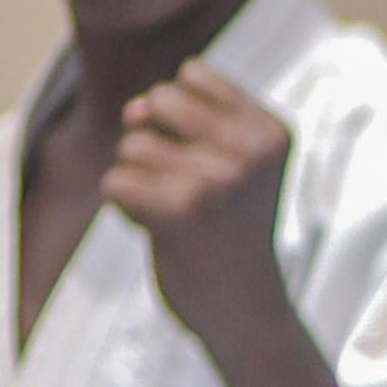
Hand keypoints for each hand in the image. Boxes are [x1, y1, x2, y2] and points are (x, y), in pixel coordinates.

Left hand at [103, 69, 302, 347]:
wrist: (245, 312)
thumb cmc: (226, 231)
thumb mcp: (227, 161)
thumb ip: (178, 118)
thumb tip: (132, 109)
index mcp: (271, 129)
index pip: (193, 75)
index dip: (180, 118)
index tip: (209, 162)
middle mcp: (251, 148)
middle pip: (159, 100)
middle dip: (154, 141)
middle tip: (188, 189)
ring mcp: (219, 177)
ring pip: (132, 144)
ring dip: (140, 180)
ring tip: (176, 214)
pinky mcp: (182, 210)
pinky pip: (115, 182)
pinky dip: (125, 208)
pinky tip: (159, 230)